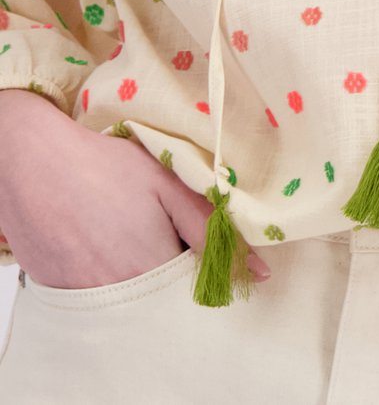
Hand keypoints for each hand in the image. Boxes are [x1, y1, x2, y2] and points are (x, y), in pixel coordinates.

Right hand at [0, 90, 270, 287]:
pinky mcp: (62, 296)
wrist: (34, 161)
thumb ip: (212, 225)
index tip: (202, 248)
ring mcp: (89, 298)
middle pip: (165, 305)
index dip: (208, 272)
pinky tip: (106, 244)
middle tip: (163, 237)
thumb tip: (257, 270)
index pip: (199, 293)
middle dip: (175, 278)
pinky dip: (110, 280)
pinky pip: (99, 302)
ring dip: (142, 279)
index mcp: (155, 265)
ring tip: (132, 236)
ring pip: (133, 305)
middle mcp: (122, 293)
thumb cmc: (103, 165)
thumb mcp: (166, 183)